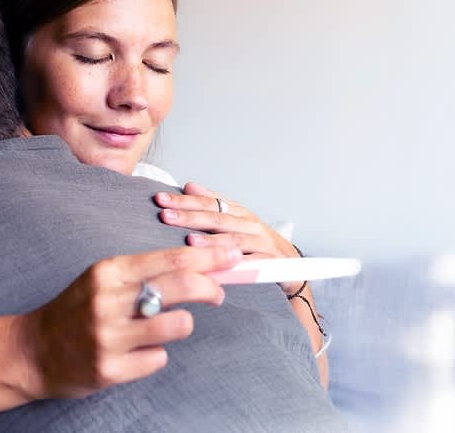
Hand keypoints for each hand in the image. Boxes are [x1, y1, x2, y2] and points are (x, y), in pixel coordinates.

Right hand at [15, 244, 240, 399]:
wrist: (31, 350)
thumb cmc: (75, 310)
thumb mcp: (103, 280)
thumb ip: (143, 273)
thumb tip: (195, 266)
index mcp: (108, 272)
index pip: (171, 258)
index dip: (208, 257)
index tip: (231, 255)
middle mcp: (108, 301)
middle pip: (180, 286)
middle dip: (210, 287)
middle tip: (218, 293)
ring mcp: (109, 337)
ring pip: (177, 325)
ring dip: (181, 325)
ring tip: (164, 327)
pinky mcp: (109, 369)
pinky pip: (158, 359)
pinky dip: (154, 355)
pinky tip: (134, 353)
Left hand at [154, 182, 301, 294]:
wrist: (293, 266)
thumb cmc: (258, 242)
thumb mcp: (236, 220)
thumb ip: (214, 203)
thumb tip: (189, 186)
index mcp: (239, 212)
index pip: (208, 203)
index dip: (184, 201)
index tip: (161, 200)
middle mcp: (250, 224)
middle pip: (217, 218)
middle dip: (190, 217)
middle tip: (166, 216)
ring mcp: (261, 242)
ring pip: (234, 240)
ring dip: (211, 241)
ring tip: (190, 241)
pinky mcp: (270, 261)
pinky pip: (251, 264)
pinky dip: (234, 266)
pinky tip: (218, 268)